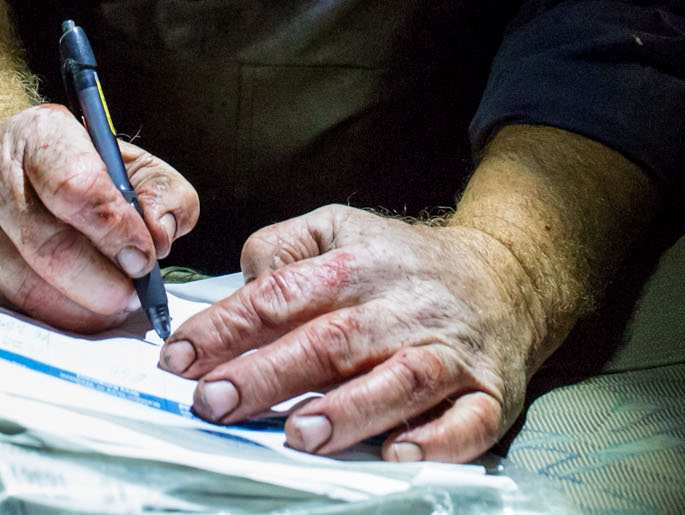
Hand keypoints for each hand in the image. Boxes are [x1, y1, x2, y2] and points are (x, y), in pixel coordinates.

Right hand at [0, 103, 201, 331]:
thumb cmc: (69, 172)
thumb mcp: (125, 163)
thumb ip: (161, 192)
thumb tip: (162, 236)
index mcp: (38, 134)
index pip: (75, 186)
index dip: (116, 229)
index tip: (144, 258)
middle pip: (50, 249)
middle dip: (102, 285)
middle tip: (131, 297)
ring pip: (25, 290)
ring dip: (78, 313)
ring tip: (105, 308)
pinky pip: (0, 310)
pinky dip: (43, 323)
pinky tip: (65, 312)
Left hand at [155, 203, 570, 461]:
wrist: (505, 276)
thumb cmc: (401, 265)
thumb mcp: (338, 229)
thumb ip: (282, 248)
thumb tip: (241, 285)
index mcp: (356, 265)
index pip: (280, 294)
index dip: (227, 327)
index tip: (178, 358)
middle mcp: (400, 308)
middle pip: (331, 340)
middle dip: (270, 373)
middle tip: (215, 402)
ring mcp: (447, 351)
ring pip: (398, 379)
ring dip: (349, 409)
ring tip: (300, 435)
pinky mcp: (489, 392)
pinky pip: (469, 419)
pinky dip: (437, 439)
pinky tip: (400, 455)